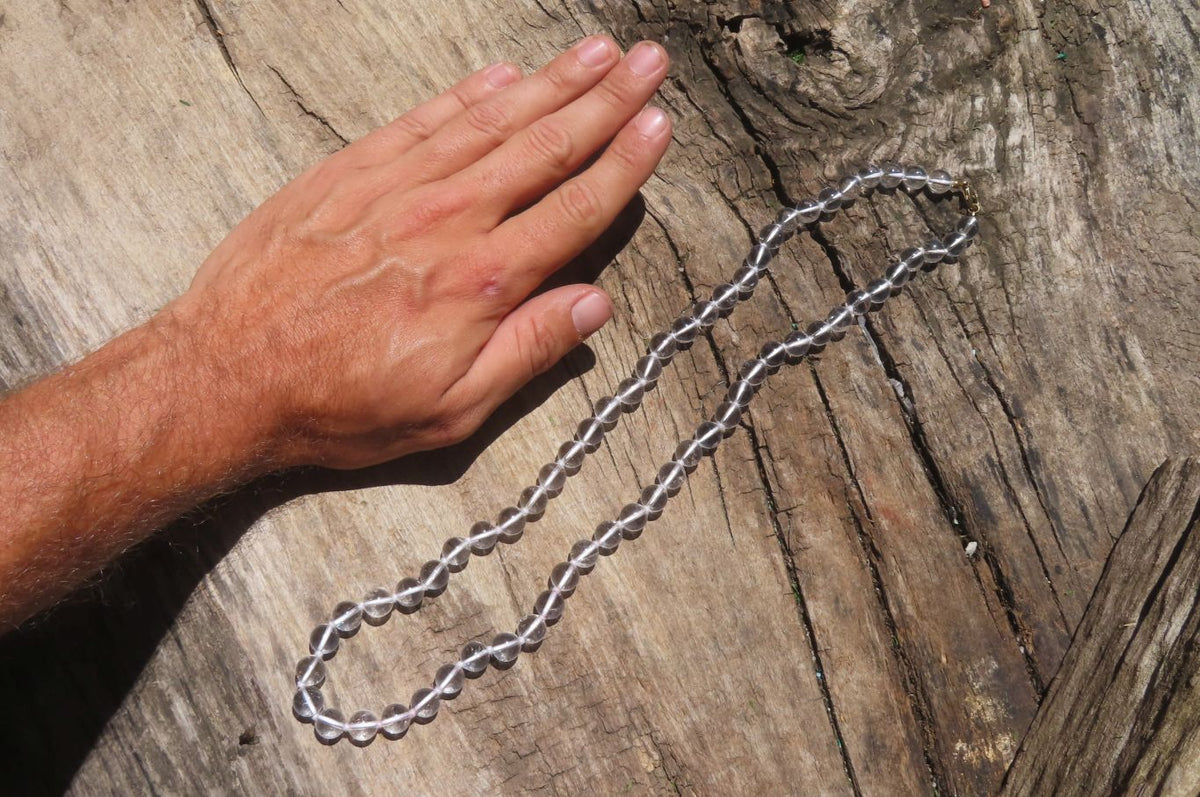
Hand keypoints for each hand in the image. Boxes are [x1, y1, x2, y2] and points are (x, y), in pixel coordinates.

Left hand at [170, 36, 671, 469]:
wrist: (227, 376)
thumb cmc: (339, 406)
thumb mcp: (450, 411)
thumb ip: (526, 351)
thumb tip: (592, 306)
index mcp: (482, 284)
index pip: (575, 209)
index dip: (624, 165)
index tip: (658, 126)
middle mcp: (448, 221)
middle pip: (545, 147)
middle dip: (604, 100)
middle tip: (647, 62)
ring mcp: (397, 188)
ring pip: (491, 121)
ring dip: (550, 82)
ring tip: (596, 51)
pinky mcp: (350, 173)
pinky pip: (424, 119)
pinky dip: (467, 93)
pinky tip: (502, 73)